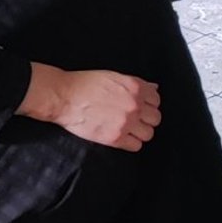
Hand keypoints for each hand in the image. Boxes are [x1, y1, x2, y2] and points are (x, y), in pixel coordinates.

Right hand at [21, 63, 161, 150]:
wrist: (64, 97)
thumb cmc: (85, 84)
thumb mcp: (113, 76)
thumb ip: (135, 83)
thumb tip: (153, 88)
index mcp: (135, 88)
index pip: (156, 100)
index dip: (148, 103)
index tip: (141, 106)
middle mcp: (134, 105)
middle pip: (155, 118)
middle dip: (146, 119)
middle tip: (134, 119)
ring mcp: (126, 122)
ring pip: (148, 134)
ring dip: (140, 132)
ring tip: (127, 129)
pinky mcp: (115, 138)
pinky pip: (136, 146)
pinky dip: (131, 142)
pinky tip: (121, 136)